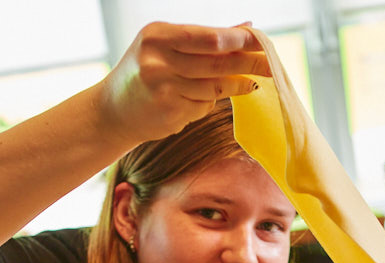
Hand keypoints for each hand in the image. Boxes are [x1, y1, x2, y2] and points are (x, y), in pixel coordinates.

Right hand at [98, 22, 270, 143]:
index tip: (262, 42)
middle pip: (217, 63)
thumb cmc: (145, 71)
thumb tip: (246, 26)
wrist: (114, 110)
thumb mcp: (166, 45)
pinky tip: (200, 99)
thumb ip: (205, 38)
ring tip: (250, 83)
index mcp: (157, 36)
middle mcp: (157, 61)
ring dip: (234, 86)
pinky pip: (203, 106)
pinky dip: (208, 103)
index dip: (239, 41)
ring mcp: (163, 90)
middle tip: (271, 64)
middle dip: (248, 63)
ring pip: (214, 88)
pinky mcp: (169, 113)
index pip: (209, 38)